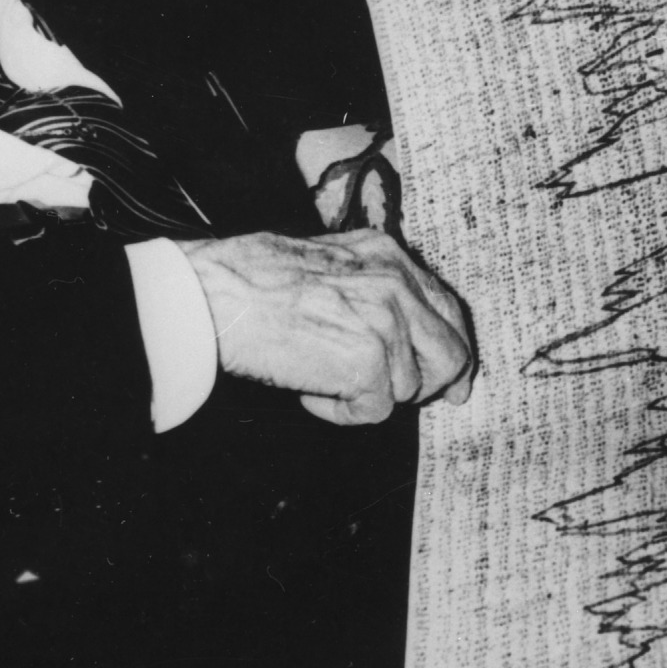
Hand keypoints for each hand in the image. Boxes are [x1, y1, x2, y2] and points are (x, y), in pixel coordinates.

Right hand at [179, 227, 474, 425]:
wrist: (213, 295)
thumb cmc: (249, 281)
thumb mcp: (326, 261)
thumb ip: (369, 285)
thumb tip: (398, 330)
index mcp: (387, 255)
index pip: (447, 308)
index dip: (453, 352)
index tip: (453, 380)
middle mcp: (396, 284)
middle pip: (451, 354)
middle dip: (431, 386)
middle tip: (399, 399)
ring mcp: (385, 323)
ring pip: (408, 390)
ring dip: (364, 395)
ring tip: (317, 374)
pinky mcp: (367, 363)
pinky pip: (373, 412)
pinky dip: (338, 411)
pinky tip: (307, 388)